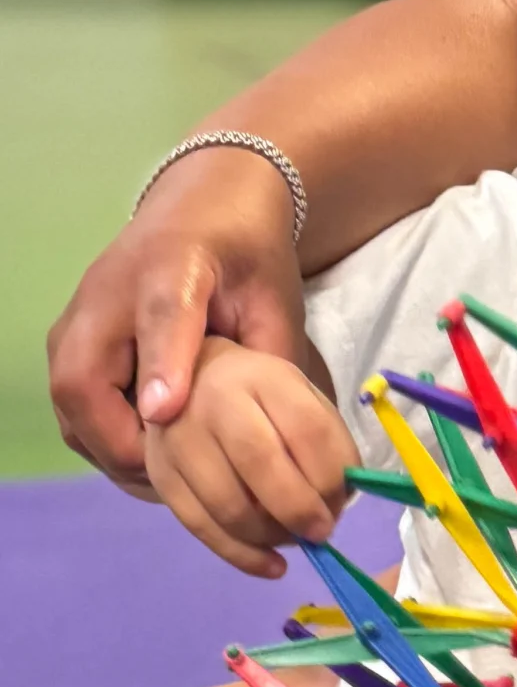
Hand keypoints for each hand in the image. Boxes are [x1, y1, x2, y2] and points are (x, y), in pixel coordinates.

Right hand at [47, 145, 306, 490]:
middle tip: (193, 479)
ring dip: (118, 451)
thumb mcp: (275, 296)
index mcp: (171, 267)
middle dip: (134, 445)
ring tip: (178, 477)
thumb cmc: (245, 253)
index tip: (164, 412)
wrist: (203, 207)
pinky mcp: (67, 344)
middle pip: (86, 384)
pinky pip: (74, 410)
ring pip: (73, 409)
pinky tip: (157, 456)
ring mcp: (77, 322)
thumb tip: (278, 436)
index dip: (162, 366)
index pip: (160, 318)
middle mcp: (106, 295)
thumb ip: (270, 357)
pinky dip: (108, 441)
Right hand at [145, 336, 355, 577]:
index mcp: (264, 377)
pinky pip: (200, 526)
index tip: (344, 501)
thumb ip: (325, 439)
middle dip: (300, 509)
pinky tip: (272, 566)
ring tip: (296, 539)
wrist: (184, 379)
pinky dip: (241, 555)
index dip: (331, 474)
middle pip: (261, 463)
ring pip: (227, 504)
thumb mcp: (298, 396)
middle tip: (323, 531)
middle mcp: (216, 403)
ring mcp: (180, 440)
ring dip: (271, 536)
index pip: (306, 428)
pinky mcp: (160, 476)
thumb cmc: (258, 394)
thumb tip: (342, 497)